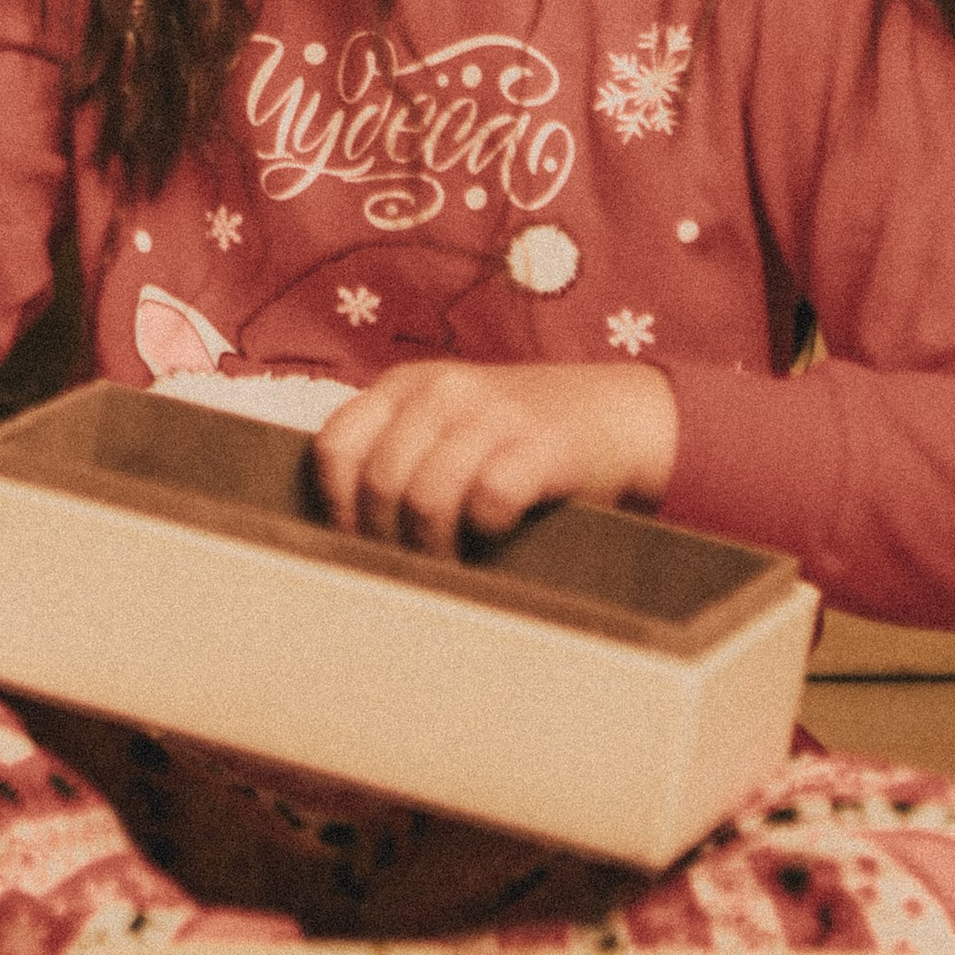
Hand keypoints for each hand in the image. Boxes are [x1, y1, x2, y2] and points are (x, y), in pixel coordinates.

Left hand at [312, 360, 677, 556]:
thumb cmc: (518, 437)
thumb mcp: (445, 426)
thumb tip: (342, 531)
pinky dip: (485, 531)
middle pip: (381, 483)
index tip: (356, 544)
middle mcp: (443, 390)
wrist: (618, 414)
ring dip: (433, 550)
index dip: (337, 505)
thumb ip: (397, 454)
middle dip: (389, 542)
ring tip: (449, 569)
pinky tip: (496, 536)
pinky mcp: (541, 444)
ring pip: (425, 498)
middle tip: (410, 569)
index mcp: (406, 385)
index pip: (336, 445)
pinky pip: (489, 499)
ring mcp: (493, 413)